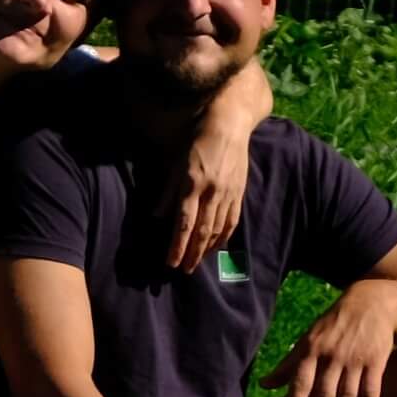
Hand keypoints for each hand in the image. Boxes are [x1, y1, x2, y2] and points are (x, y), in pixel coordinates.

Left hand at [170, 114, 251, 269]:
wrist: (230, 125)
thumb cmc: (197, 140)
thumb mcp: (175, 162)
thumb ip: (168, 191)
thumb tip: (157, 216)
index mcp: (192, 184)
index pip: (184, 223)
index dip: (177, 245)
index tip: (170, 263)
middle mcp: (212, 192)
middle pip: (202, 231)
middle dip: (192, 254)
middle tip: (183, 271)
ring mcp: (228, 193)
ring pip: (218, 229)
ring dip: (206, 250)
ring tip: (197, 263)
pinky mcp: (239, 192)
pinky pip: (232, 220)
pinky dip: (224, 237)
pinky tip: (217, 247)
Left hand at [279, 286, 396, 396]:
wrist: (371, 304)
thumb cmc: (332, 326)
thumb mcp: (307, 339)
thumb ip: (288, 365)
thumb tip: (264, 384)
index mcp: (312, 350)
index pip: (301, 381)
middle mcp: (332, 356)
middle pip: (325, 395)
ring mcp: (356, 360)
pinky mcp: (376, 362)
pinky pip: (371, 392)